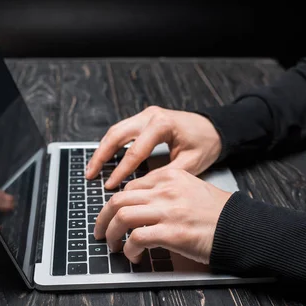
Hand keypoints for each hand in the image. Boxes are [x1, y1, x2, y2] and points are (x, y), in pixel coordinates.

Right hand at [86, 106, 221, 188]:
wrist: (215, 127)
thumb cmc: (206, 143)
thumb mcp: (190, 163)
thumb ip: (166, 175)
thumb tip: (142, 190)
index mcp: (162, 125)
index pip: (135, 151)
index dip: (121, 171)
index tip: (110, 186)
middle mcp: (150, 116)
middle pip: (117, 135)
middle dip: (101, 156)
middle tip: (91, 175)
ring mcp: (146, 115)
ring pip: (115, 131)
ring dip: (102, 150)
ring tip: (92, 169)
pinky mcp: (145, 119)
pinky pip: (122, 131)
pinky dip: (111, 145)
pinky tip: (104, 159)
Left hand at [94, 168, 232, 263]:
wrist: (240, 227)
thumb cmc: (218, 214)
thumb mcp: (191, 190)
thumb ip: (166, 192)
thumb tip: (139, 206)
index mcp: (170, 178)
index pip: (131, 187)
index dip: (116, 204)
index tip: (111, 216)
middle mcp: (166, 190)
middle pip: (119, 199)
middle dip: (102, 218)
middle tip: (100, 232)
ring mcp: (168, 211)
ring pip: (122, 216)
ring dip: (111, 234)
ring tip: (112, 246)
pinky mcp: (172, 232)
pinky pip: (137, 239)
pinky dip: (129, 250)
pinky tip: (134, 256)